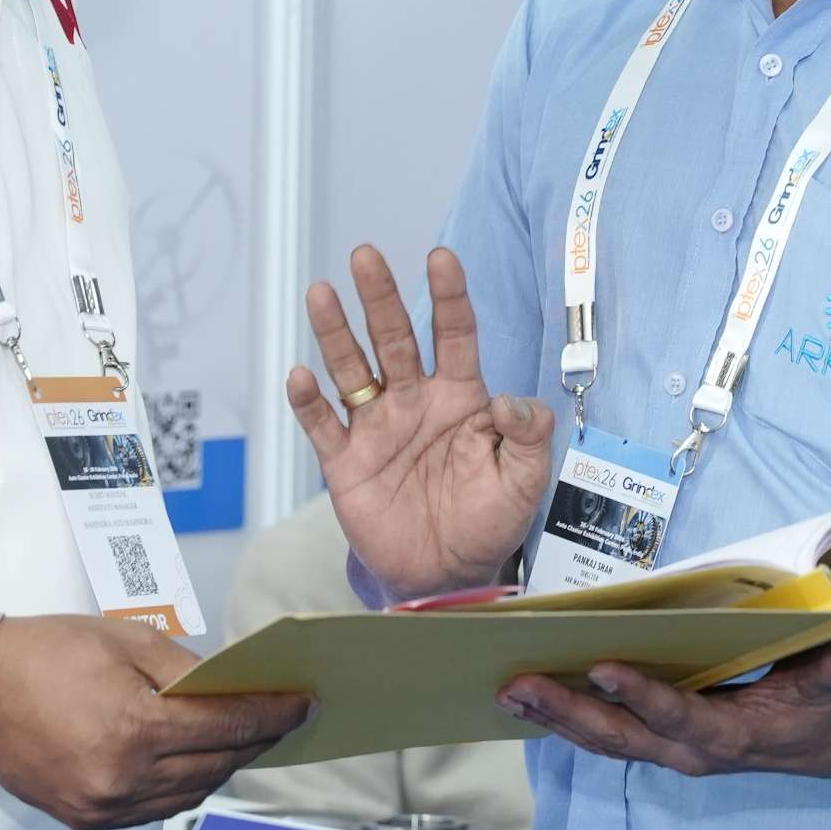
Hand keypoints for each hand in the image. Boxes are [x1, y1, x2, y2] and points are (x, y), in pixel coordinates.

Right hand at [0, 615, 306, 829]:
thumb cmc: (43, 652)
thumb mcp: (126, 641)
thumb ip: (185, 672)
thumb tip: (232, 689)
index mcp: (136, 730)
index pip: (229, 726)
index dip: (274, 715)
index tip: (304, 704)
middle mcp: (123, 780)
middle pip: (216, 766)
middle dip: (254, 741)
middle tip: (280, 718)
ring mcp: (103, 808)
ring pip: (189, 796)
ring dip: (220, 768)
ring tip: (242, 739)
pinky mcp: (86, 820)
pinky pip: (153, 810)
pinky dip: (181, 787)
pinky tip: (192, 762)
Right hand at [286, 246, 554, 600]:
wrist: (449, 573)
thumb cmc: (490, 519)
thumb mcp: (526, 478)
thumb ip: (529, 435)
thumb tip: (511, 400)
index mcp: (460, 397)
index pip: (455, 334)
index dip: (449, 296)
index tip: (442, 257)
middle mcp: (414, 401)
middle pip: (395, 338)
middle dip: (381, 297)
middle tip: (366, 255)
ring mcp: (377, 428)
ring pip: (352, 370)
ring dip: (336, 333)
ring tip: (322, 293)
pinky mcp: (347, 463)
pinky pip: (323, 426)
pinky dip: (309, 402)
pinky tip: (301, 376)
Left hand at [501, 640, 830, 779]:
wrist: (826, 742)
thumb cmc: (827, 706)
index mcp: (731, 736)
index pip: (679, 717)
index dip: (642, 697)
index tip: (603, 669)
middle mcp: (691, 752)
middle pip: (620, 737)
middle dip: (566, 712)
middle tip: (518, 684)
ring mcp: (670, 752)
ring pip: (602, 742)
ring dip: (553, 719)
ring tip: (507, 692)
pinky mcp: (658, 744)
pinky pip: (605, 738)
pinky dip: (565, 721)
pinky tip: (530, 701)